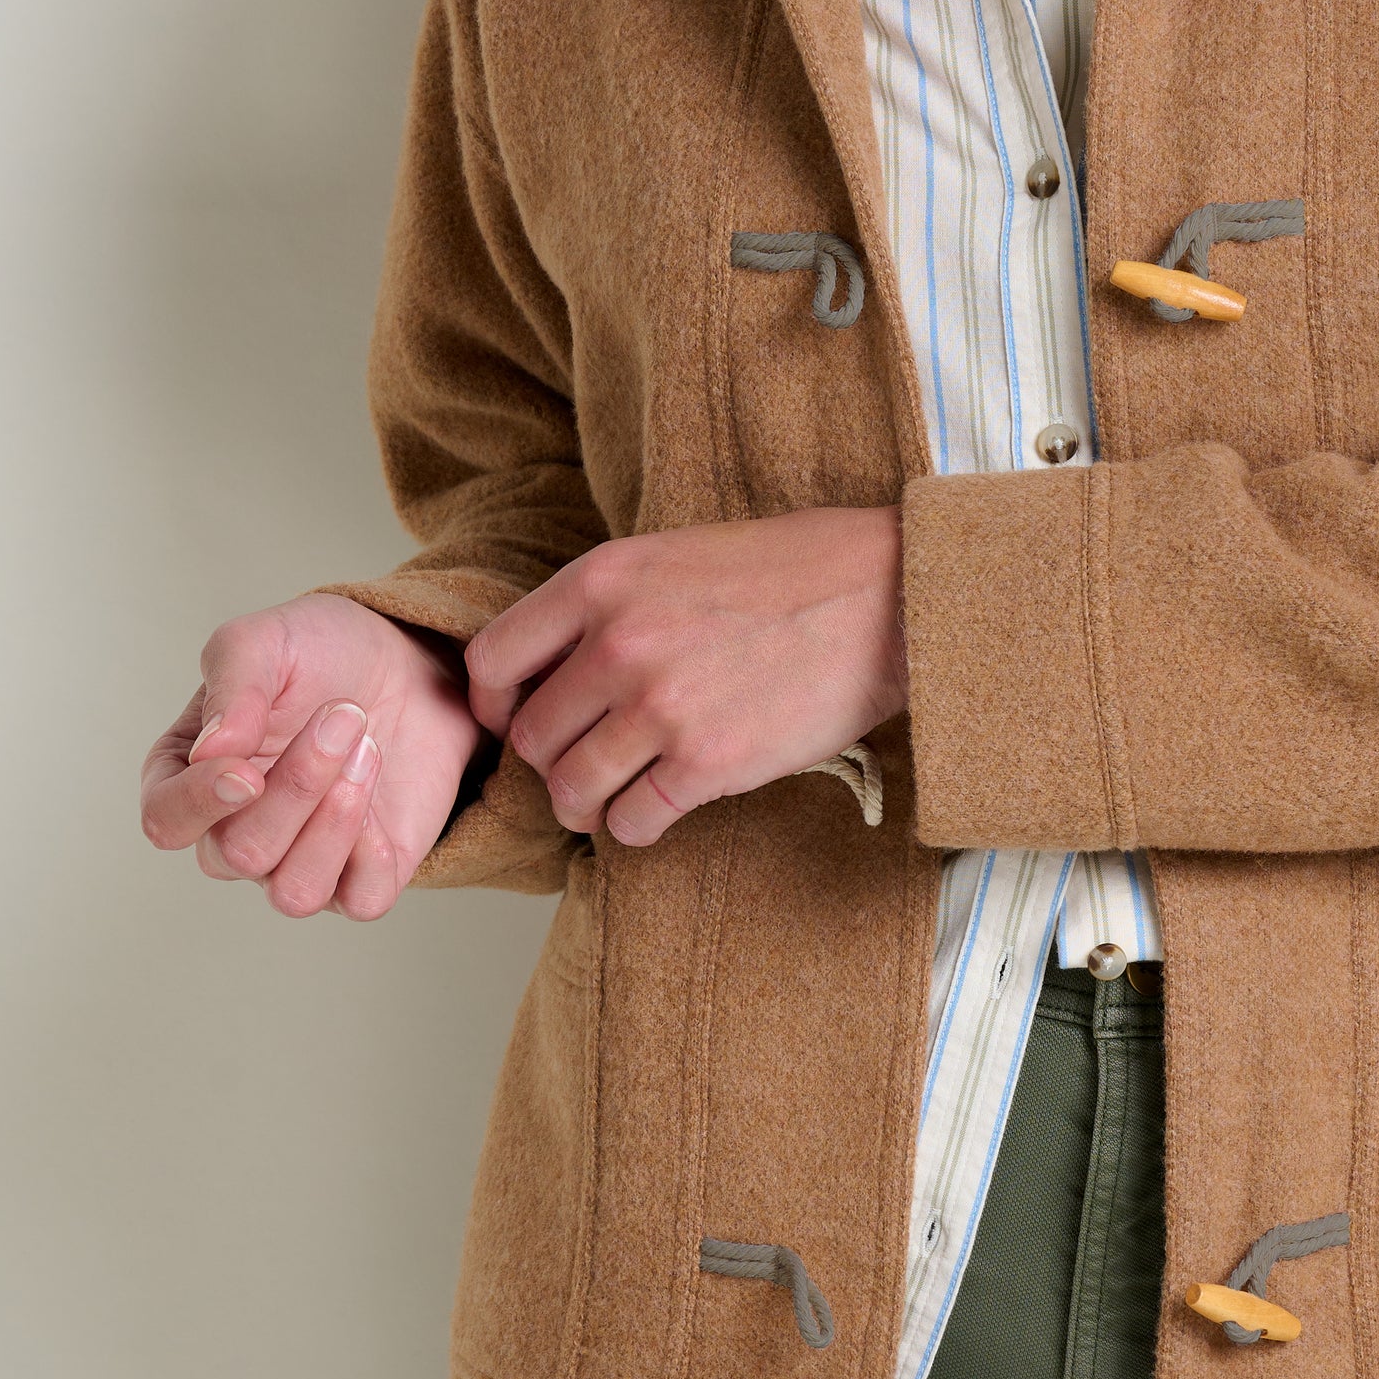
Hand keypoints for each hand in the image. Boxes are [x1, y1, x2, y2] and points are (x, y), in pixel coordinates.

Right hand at [139, 594, 486, 917]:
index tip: (247, 770)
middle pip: (241, 854)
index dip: (200, 805)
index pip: (167, 822)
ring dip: (336, 821)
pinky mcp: (360, 874)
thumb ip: (231, 686)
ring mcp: (296, 859)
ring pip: (295, 892)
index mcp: (191, 775)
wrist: (404, 660)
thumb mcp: (267, 641)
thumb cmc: (320, 654)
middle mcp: (234, 830)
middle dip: (299, 785)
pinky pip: (359, 901)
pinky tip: (382, 797)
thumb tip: (211, 751)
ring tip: (368, 748)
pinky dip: (374, 858)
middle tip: (344, 715)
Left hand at [468, 508, 906, 846]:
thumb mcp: (676, 552)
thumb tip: (556, 667)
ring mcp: (659, 707)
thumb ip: (608, 603)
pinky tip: (663, 805)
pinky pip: (631, 824)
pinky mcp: (706, 764)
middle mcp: (617, 643)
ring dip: (586, 804)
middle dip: (552, 759)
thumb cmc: (793, 568)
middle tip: (586, 761)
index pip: (491, 661)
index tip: (518, 719)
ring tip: (616, 795)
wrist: (888, 596)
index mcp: (602, 580)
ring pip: (569, 791)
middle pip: (530, 737)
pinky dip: (637, 826)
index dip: (495, 704)